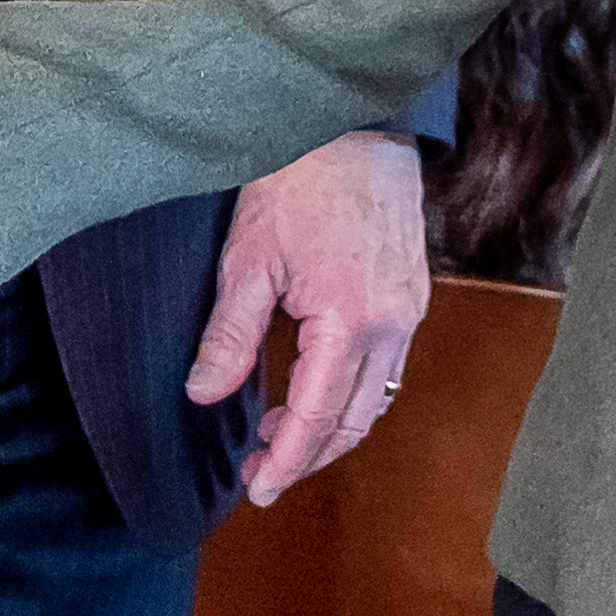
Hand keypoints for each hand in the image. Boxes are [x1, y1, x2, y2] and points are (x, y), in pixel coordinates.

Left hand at [210, 132, 430, 503]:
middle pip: (355, 421)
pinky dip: (352, 393)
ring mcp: (409, 310)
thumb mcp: (249, 258)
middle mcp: (392, 324)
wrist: (355, 125)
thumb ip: (230, 334)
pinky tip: (315, 387)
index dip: (286, 461)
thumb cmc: (300, 180)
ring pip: (377, 398)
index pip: (318, 418)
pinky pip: (387, 367)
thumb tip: (204, 394)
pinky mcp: (412, 294)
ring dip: (332, 428)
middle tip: (262, 472)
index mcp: (351, 320)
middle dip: (309, 456)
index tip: (257, 490)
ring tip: (280, 435)